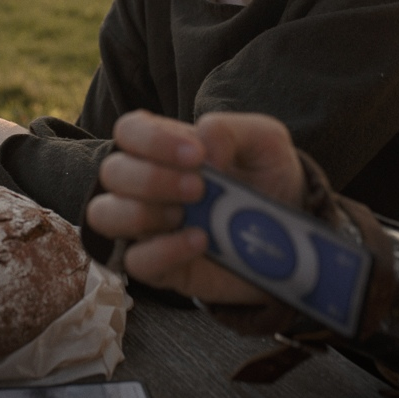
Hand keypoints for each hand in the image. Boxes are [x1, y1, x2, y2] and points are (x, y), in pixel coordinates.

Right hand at [87, 110, 305, 306]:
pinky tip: (200, 241)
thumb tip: (204, 147)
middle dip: (151, 179)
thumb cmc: (268, 178)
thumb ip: (231, 130)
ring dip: (141, 213)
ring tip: (186, 214)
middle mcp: (146, 184)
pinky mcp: (161, 266)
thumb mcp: (264, 141)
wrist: (294, 233)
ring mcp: (149, 227)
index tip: (196, 154)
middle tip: (199, 187)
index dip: (151, 140)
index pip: (128, 131)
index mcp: (164, 146)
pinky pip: (135, 261)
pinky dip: (163, 251)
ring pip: (104, 216)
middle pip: (112, 172)